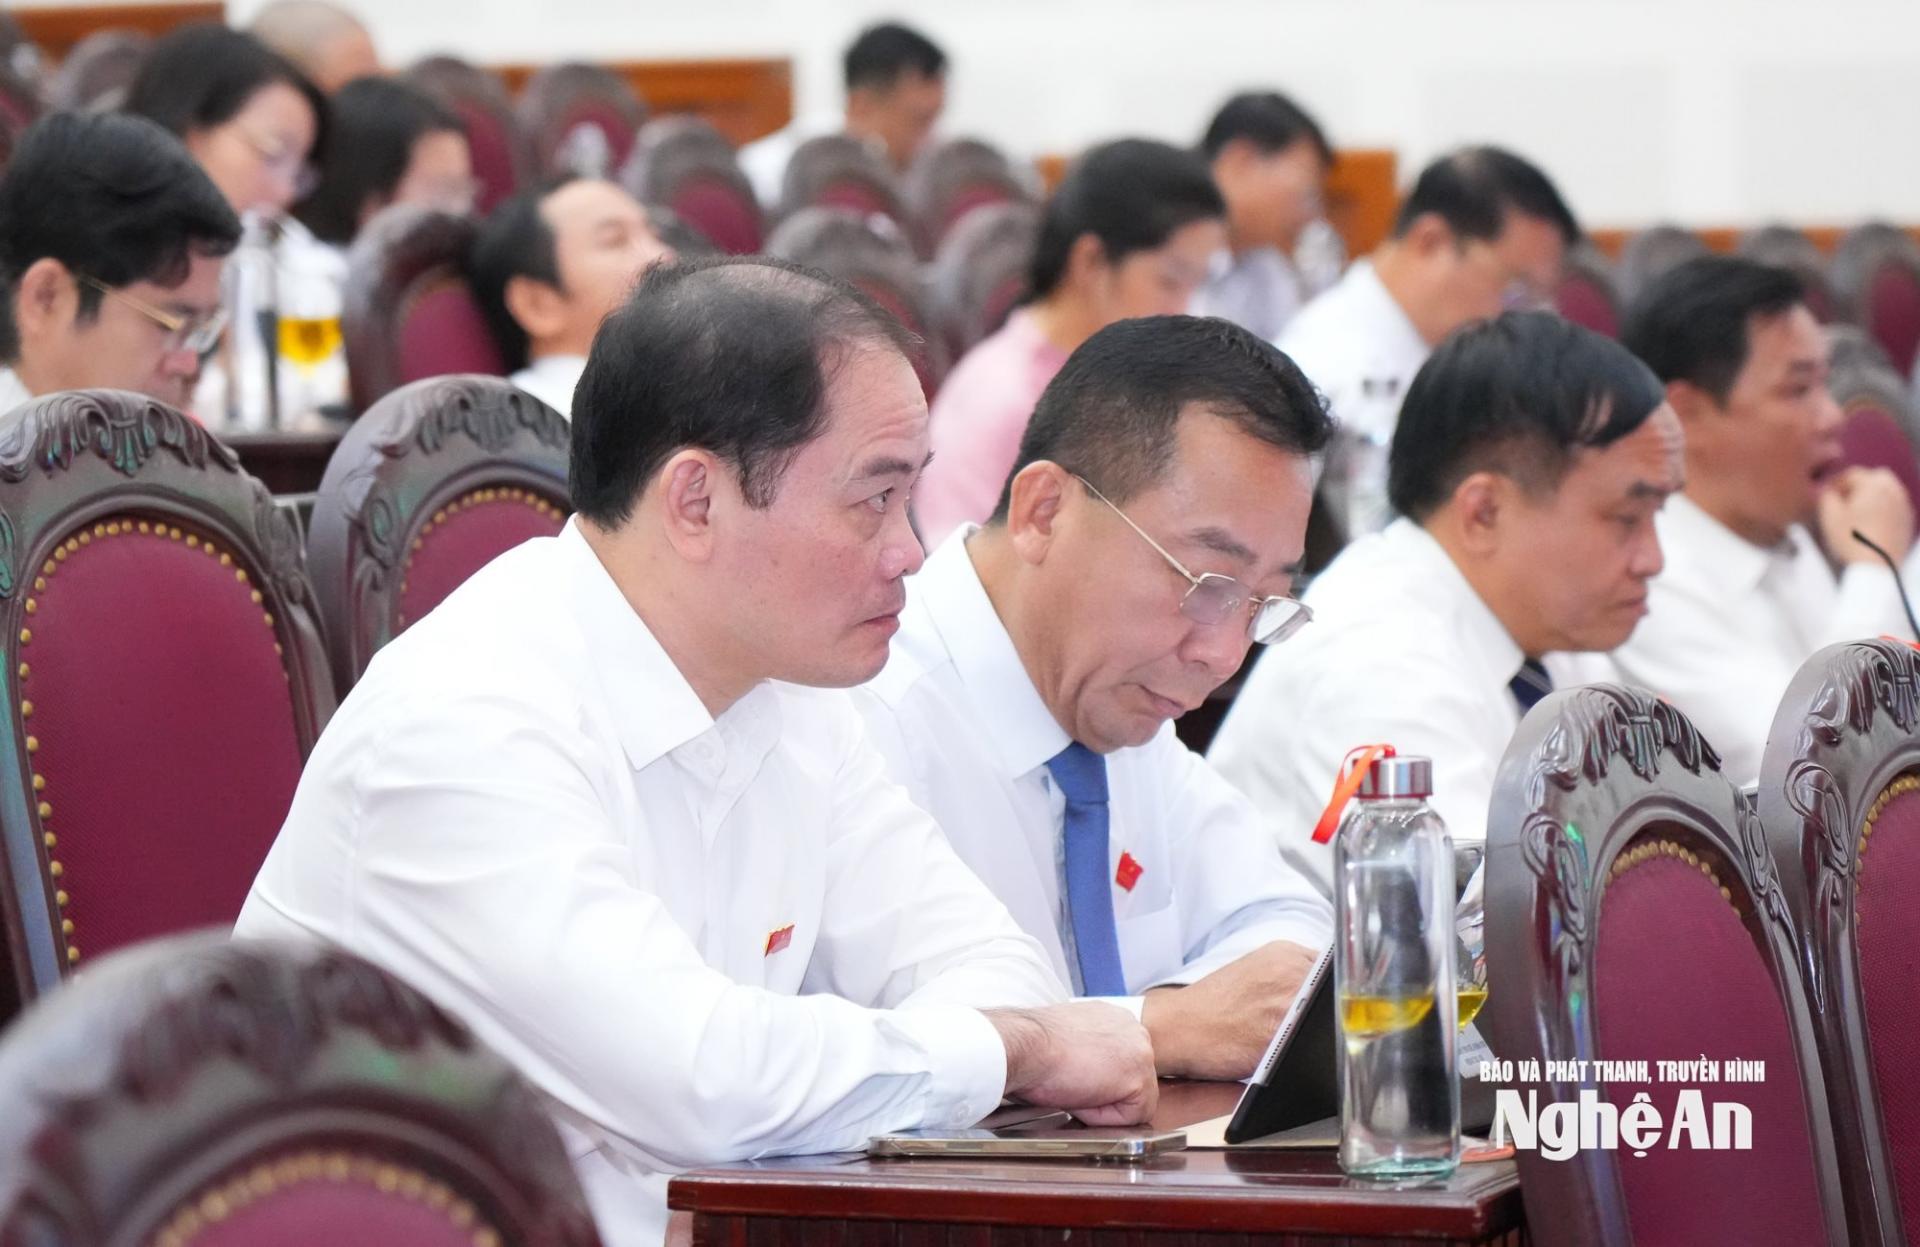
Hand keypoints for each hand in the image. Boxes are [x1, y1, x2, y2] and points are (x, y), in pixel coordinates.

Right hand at [985, 1001, 1156, 1125]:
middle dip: (1104, 1093)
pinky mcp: (1139, 1077)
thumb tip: (1091, 1077)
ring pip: (1133, 1101)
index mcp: (1114, 1019)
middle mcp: (1133, 1029)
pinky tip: (1080, 1095)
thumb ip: (1090, 1052)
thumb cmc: (1031, 1045)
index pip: (1121, 1065)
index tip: (1071, 1075)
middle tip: (1071, 1083)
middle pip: (1132, 1082)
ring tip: (1073, 1088)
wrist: (1024, 1046)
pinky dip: (1103, 1116)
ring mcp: (1141, 1051)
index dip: (1096, 1082)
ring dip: (1102, 1105)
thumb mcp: (1067, 1041)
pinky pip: (1130, 1117)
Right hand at [1139, 940, 1318, 1079]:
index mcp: (1286, 953)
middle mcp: (1292, 971)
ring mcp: (1289, 1001)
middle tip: (1304, 1028)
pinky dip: (1309, 1052)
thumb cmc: (1212, 1008)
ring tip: (1294, 1041)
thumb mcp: (1255, 971)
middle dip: (1328, 1013)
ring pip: (1329, 1020)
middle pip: (1337, 995)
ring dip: (1321, 1033)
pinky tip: (1289, 1055)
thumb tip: (1329, 994)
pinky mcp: (1283, 1034)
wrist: (1177, 1028)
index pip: (1334, 970)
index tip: (1322, 1007)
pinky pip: (1313, 1045)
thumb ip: (1292, 975)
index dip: (1330, 994)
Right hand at [1818, 466, 1914, 564]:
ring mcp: (1904, 506)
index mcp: (1874, 485)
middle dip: (1860, 483)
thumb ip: (1827, 496)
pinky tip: (1872, 521)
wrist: (1877, 567)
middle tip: (1845, 498)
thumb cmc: (1851, 540)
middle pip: (1877, 476)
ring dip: (1874, 494)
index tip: (1825, 494)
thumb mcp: (1829, 516)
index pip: (1853, 473)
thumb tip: (1829, 491)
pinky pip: (1896, 504)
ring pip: (1890, 489)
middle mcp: (1894, 491)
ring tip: (1858, 510)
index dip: (1836, 482)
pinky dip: (1884, 506)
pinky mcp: (1908, 521)